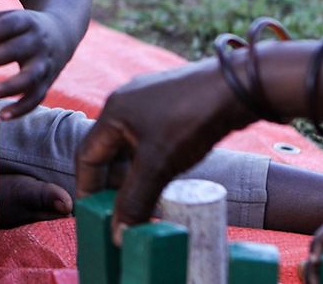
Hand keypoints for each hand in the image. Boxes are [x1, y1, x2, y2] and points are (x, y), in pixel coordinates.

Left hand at [0, 9, 67, 119]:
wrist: (62, 34)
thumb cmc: (21, 27)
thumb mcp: (9, 17)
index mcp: (26, 21)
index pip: (7, 25)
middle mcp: (38, 43)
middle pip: (15, 50)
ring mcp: (44, 65)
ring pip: (28, 78)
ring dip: (8, 88)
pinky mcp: (47, 83)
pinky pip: (35, 98)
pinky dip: (21, 109)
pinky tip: (1, 115)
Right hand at [74, 58, 253, 234]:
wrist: (237, 88)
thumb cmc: (190, 120)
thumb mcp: (159, 164)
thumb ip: (135, 199)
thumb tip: (118, 234)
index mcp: (113, 112)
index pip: (86, 155)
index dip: (86, 188)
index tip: (90, 215)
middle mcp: (126, 103)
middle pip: (107, 151)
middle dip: (110, 184)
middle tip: (117, 213)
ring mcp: (150, 102)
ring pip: (130, 146)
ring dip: (132, 175)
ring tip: (142, 201)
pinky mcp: (171, 105)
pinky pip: (150, 140)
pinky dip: (150, 162)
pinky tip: (164, 178)